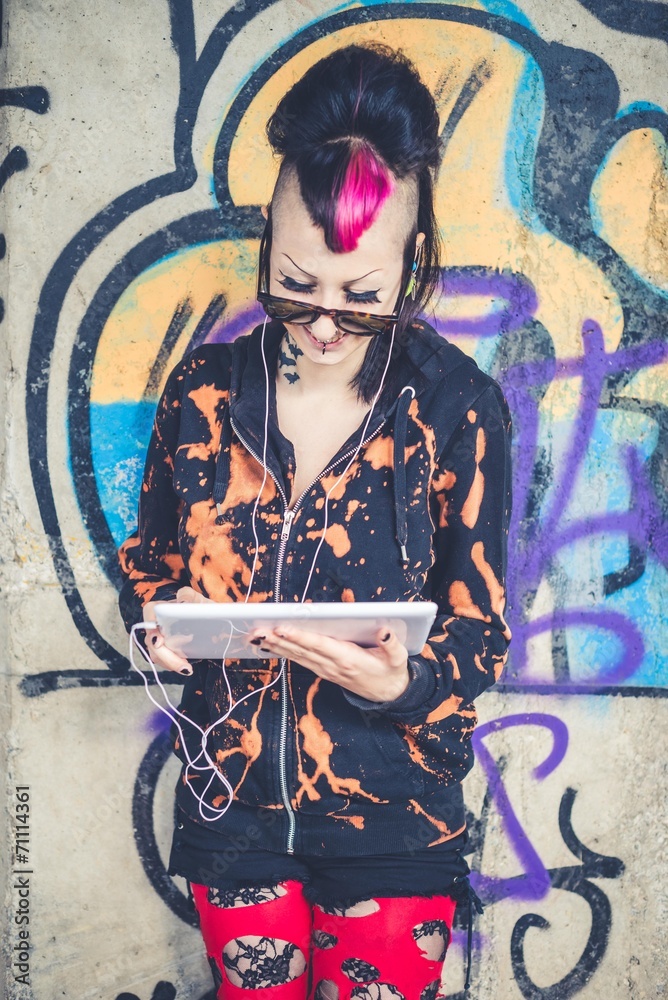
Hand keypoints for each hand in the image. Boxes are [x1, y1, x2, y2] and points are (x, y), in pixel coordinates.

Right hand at [142, 587, 212, 675]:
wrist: (205, 618)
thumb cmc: (197, 605)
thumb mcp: (195, 597)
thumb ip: (187, 595)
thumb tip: (181, 603)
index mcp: (157, 609)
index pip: (148, 616)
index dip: (151, 629)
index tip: (160, 641)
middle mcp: (154, 625)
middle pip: (151, 643)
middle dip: (165, 656)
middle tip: (182, 665)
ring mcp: (157, 639)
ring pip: (155, 655)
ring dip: (170, 664)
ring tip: (187, 669)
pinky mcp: (164, 649)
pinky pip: (162, 661)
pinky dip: (172, 665)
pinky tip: (185, 667)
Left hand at [251, 626, 409, 702]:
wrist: (389, 694)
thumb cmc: (391, 671)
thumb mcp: (398, 658)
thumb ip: (392, 644)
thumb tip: (385, 631)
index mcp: (349, 659)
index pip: (320, 645)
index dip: (301, 637)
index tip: (283, 628)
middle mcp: (333, 665)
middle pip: (302, 651)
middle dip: (279, 640)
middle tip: (258, 630)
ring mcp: (326, 670)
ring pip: (297, 656)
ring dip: (276, 646)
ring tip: (256, 635)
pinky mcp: (323, 671)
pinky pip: (300, 660)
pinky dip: (283, 652)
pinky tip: (269, 645)